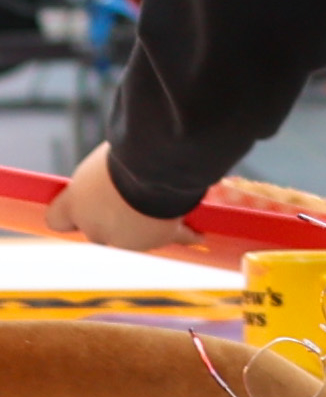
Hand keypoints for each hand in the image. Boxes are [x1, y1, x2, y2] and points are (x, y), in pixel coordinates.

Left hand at [46, 138, 194, 249]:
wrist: (155, 167)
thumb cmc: (124, 155)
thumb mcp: (102, 162)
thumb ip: (100, 179)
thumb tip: (111, 181)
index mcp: (75, 205)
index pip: (57, 220)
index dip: (70, 214)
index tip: (80, 205)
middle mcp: (96, 229)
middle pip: (98, 233)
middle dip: (110, 221)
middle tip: (125, 200)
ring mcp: (130, 240)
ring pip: (137, 238)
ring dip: (146, 226)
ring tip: (162, 206)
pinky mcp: (161, 239)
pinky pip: (176, 238)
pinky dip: (186, 234)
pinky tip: (197, 235)